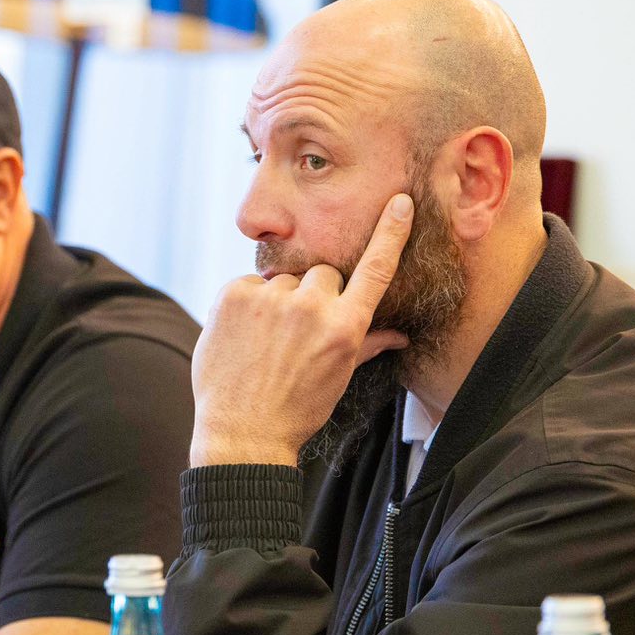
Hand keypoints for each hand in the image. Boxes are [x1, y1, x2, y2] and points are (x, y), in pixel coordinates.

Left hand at [189, 193, 412, 467]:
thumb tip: (400, 335)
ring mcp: (271, 300)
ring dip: (277, 300)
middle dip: (314, 295)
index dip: (391, 234)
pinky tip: (243, 335)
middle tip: (296, 332)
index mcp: (345, 327)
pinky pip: (249, 284)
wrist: (242, 433)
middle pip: (323, 274)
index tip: (400, 202)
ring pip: (284, 279)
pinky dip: (246, 304)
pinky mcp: (234, 295)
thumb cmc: (297, 410)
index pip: (375, 270)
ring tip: (265, 340)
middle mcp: (311, 307)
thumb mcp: (339, 378)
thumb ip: (367, 345)